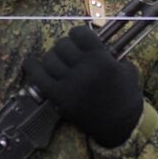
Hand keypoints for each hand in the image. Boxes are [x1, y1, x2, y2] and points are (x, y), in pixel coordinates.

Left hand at [23, 25, 142, 146]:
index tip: (78, 39)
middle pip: (62, 45)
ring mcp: (70, 83)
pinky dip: (32, 67)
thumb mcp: (126, 69)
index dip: (78, 34)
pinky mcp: (59, 97)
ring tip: (57, 62)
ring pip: (49, 59)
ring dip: (52, 58)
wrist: (119, 125)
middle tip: (68, 54)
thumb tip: (94, 42)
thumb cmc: (125, 96)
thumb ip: (110, 54)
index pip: (80, 33)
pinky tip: (30, 63)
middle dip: (65, 46)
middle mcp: (84, 69)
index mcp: (102, 59)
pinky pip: (38, 77)